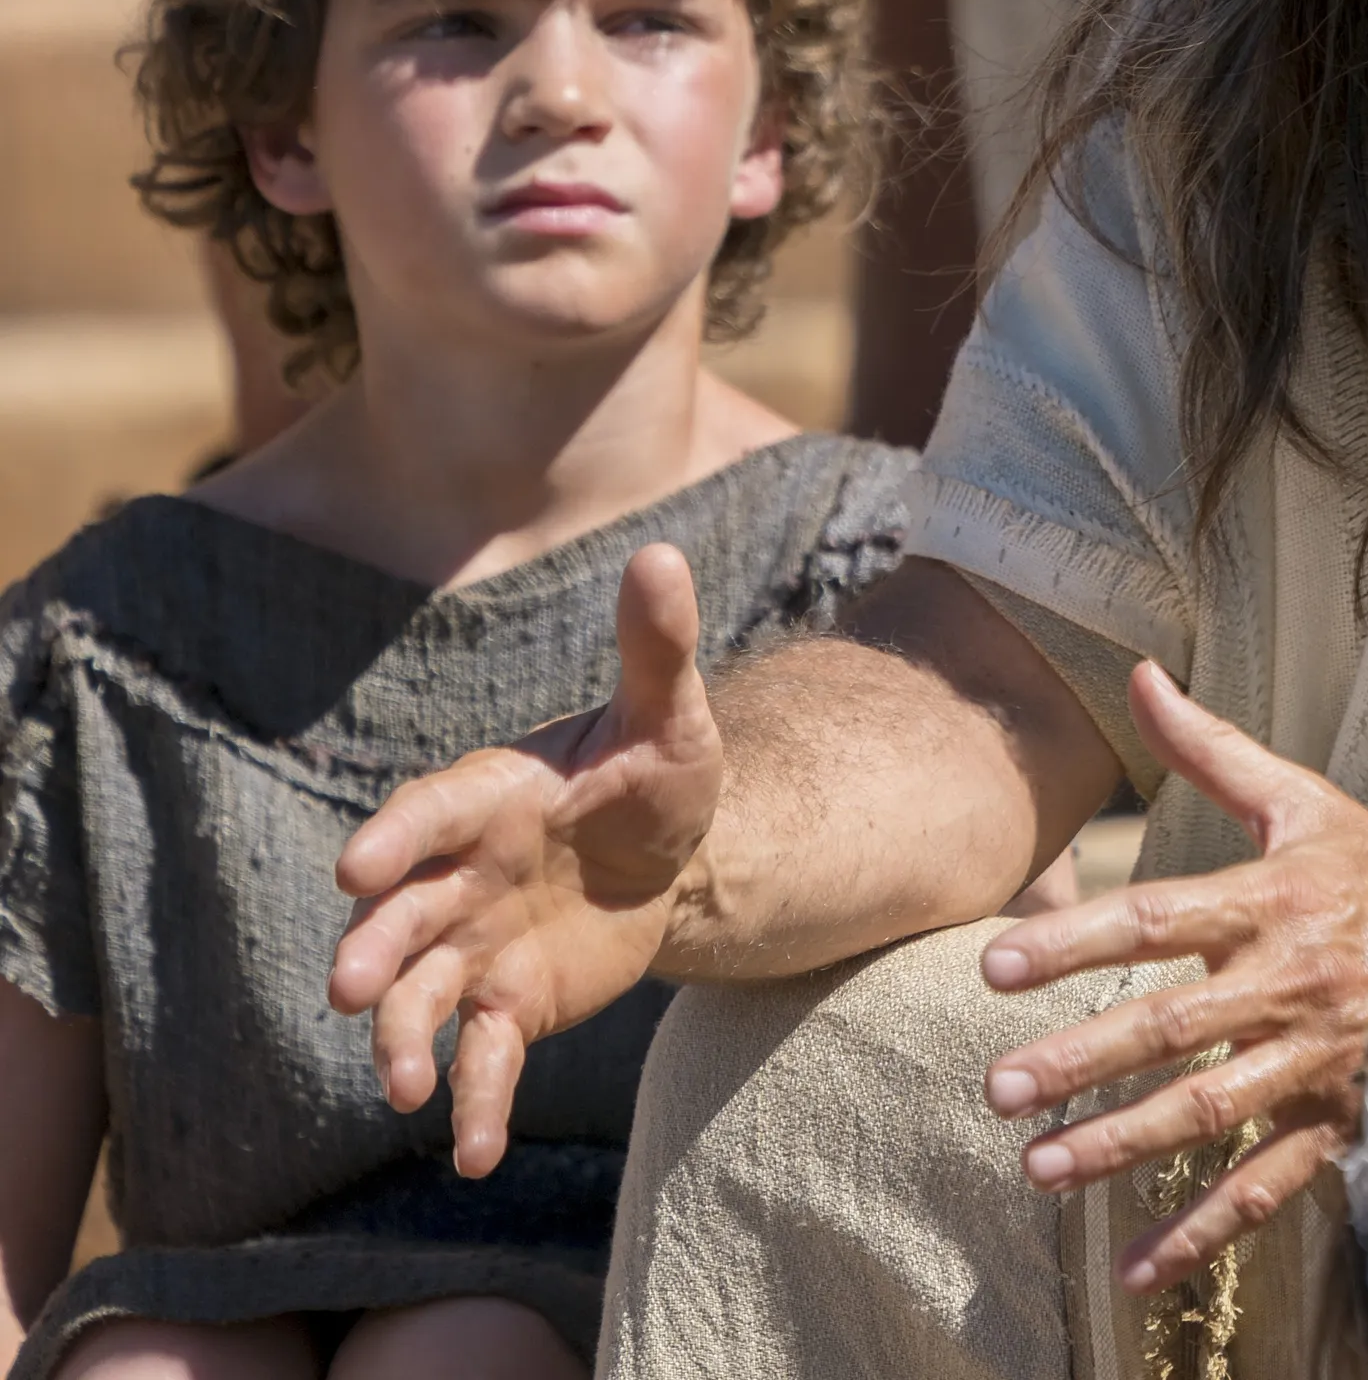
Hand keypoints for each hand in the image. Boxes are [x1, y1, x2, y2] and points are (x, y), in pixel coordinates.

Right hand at [329, 544, 721, 1173]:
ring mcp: (476, 946)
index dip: (396, 838)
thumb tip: (661, 554)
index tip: (358, 866)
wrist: (675, 854)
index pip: (431, 813)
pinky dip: (474, 1105)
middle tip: (352, 987)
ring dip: (404, 1040)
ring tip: (403, 1086)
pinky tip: (472, 1154)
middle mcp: (463, 878)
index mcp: (490, 799)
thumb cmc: (654, 775)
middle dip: (377, 950)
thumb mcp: (670, 715)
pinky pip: (480, 1060)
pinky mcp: (507, 1005)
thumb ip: (656, 647)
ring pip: (422, 998)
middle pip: (403, 917)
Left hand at [973, 665, 1367, 1294]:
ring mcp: (1317, 1057)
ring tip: (1042, 1170)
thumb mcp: (1303, 803)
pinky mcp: (1339, 1119)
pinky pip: (1268, 1184)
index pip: (1159, 918)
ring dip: (1126, 1145)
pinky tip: (1135, 1266)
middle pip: (1175, 1024)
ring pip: (1214, 1108)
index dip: (1076, 940)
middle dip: (1084, 1060)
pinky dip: (1203, 1231)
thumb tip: (1139, 675)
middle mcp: (1291, 980)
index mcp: (1273, 900)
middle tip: (999, 1089)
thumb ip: (1211, 750)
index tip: (994, 966)